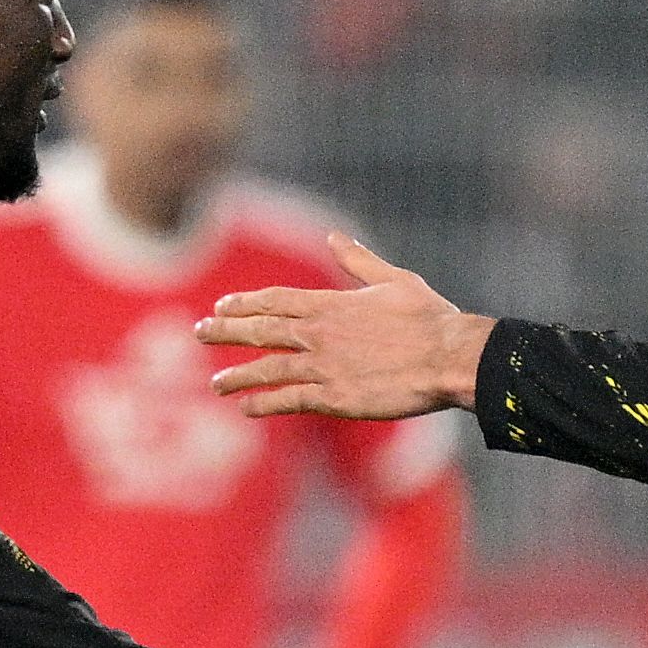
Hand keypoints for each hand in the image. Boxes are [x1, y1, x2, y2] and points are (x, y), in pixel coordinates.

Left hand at [195, 232, 496, 420]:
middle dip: (225, 332)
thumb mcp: (394, 279)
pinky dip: (264, 403)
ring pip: (267, 368)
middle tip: (198, 333)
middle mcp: (318, 333)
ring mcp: (323, 366)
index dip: (245, 303)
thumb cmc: (430, 319)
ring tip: (215, 384)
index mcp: (330, 303)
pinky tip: (245, 409)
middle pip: (260, 330)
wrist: (448, 357)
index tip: (221, 306)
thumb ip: (358, 261)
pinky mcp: (333, 397)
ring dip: (237, 375)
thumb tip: (335, 238)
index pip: (274, 301)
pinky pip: (288, 400)